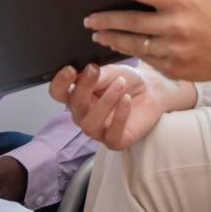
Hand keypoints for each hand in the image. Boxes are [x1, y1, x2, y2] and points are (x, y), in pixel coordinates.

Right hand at [49, 64, 180, 150]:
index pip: (58, 92)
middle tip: (95, 71)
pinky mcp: (114, 141)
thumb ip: (98, 75)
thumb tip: (83, 74)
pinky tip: (127, 100)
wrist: (151, 92)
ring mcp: (97, 130)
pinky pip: (112, 134)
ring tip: (120, 84)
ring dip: (105, 102)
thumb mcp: (113, 71)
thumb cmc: (127, 81)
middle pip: (75, 105)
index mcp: (77, 96)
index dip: (60, 82)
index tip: (71, 70)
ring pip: (90, 123)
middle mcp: (83, 114)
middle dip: (84, 87)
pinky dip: (119, 116)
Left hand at [83, 0, 210, 80]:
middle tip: (88, 18)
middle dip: (104, 19)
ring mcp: (174, 49)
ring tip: (97, 33)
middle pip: (130, 20)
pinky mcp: (173, 68)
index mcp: (178, 1)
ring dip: (111, 38)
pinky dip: (128, 51)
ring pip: (133, 44)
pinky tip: (117, 45)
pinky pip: (144, 59)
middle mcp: (175, 25)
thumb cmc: (210, 13)